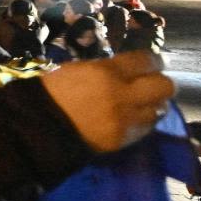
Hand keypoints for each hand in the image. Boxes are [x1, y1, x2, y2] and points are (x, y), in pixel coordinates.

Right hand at [40, 51, 175, 153]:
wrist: (37, 127)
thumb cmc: (51, 93)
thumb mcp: (79, 70)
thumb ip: (107, 69)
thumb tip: (127, 70)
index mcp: (107, 71)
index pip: (147, 61)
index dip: (154, 61)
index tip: (153, 63)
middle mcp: (122, 94)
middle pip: (163, 86)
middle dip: (160, 83)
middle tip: (151, 85)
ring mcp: (125, 119)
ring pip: (159, 109)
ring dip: (153, 105)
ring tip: (142, 105)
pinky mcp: (123, 139)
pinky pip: (145, 128)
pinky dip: (142, 122)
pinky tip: (132, 119)